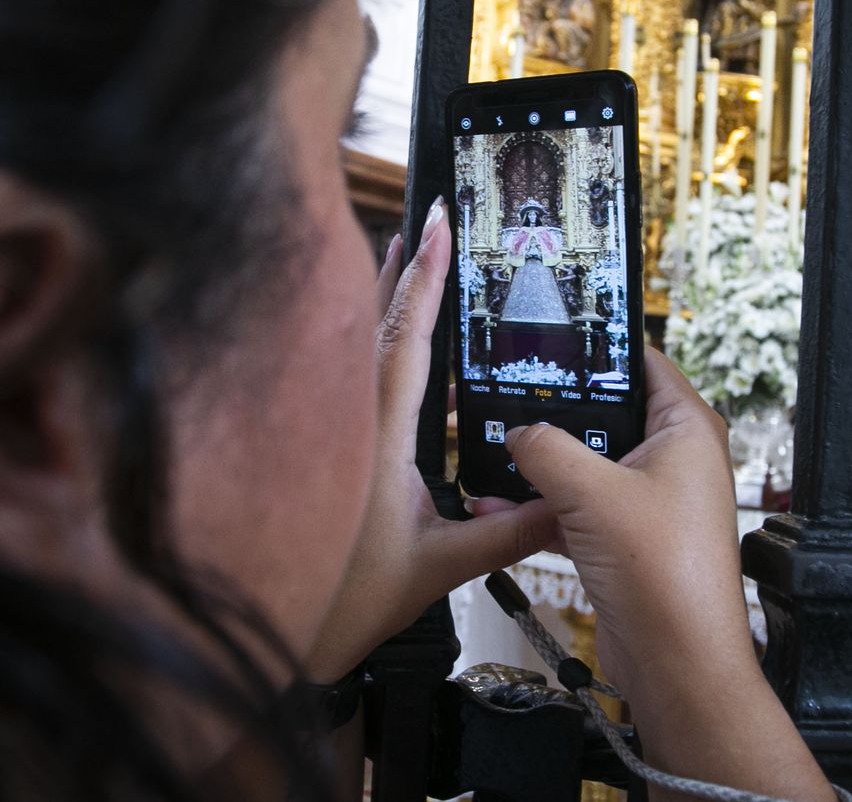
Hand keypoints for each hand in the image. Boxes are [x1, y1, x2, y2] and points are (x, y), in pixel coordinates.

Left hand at [306, 200, 560, 679]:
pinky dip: (382, 347)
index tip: (438, 225)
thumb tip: (567, 508)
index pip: (406, 339)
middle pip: (377, 327)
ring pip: (362, 350)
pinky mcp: (330, 453)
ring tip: (409, 259)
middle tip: (424, 219)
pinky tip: (403, 352)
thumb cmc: (343, 605)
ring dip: (388, 303)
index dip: (427, 279)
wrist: (273, 642)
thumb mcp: (439, 569)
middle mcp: (351, 424)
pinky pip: (359, 383)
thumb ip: (508, 536)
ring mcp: (336, 435)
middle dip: (402, 270)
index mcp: (376, 436)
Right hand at [478, 351, 832, 801]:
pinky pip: (578, 509)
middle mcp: (674, 458)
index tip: (554, 336)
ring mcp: (650, 500)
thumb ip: (547, 449)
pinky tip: (496, 507)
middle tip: (504, 396)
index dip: (600, 348)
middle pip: (607, 414)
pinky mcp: (627, 539)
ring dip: (540, 466)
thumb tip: (519, 431)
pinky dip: (542, 508)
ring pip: (587, 464)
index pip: (644, 363)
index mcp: (686, 428)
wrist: (677, 660)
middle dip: (555, 413)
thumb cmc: (665, 573)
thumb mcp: (592, 493)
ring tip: (487, 452)